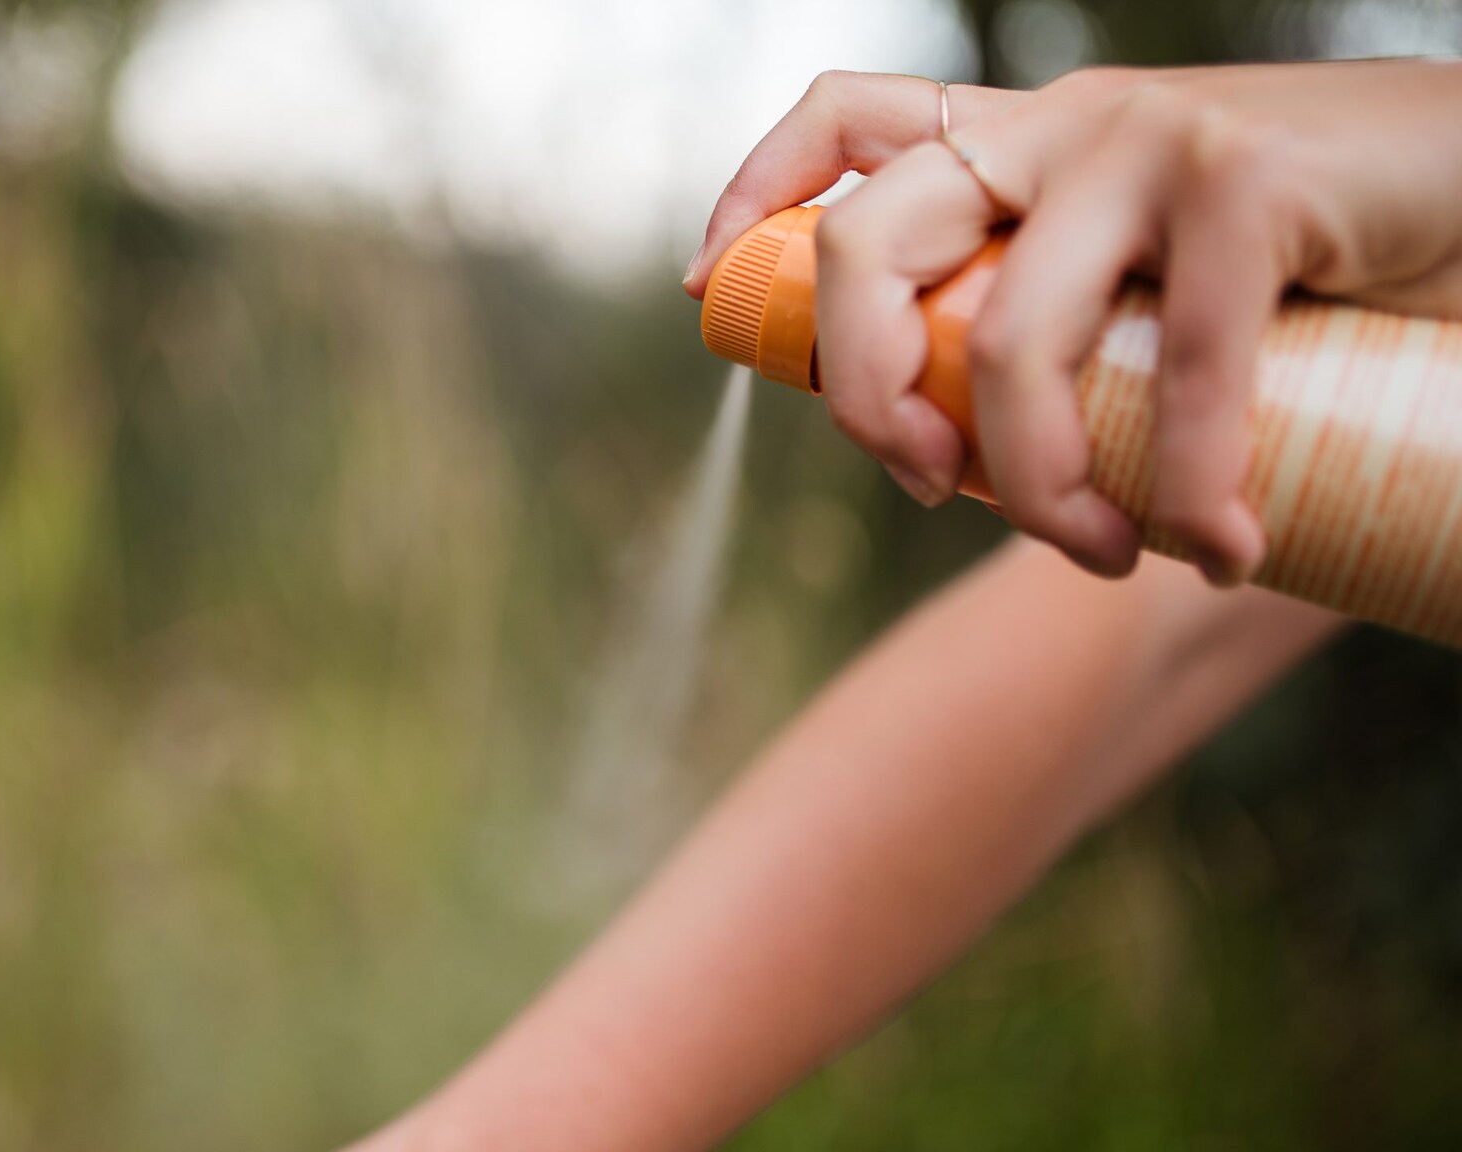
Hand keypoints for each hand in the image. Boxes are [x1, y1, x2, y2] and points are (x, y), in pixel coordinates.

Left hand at [686, 62, 1461, 583]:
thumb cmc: (1305, 263)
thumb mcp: (1149, 277)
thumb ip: (1064, 318)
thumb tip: (976, 457)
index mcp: (1018, 144)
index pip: (843, 124)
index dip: (751, 199)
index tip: (707, 294)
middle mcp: (1057, 127)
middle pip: (866, 241)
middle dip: (863, 396)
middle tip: (929, 489)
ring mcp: (1144, 141)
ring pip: (1006, 341)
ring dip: (1038, 492)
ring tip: (1112, 558)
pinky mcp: (1242, 180)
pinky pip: (1179, 370)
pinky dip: (1191, 489)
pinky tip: (1223, 547)